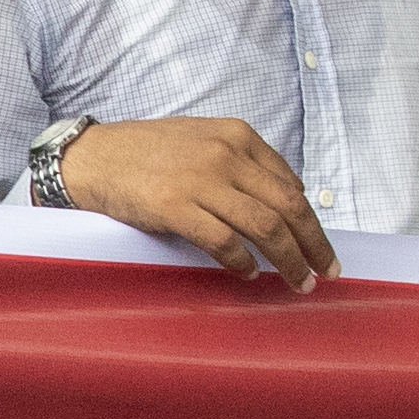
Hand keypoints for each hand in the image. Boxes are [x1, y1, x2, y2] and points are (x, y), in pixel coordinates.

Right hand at [55, 114, 336, 289]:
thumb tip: (286, 194)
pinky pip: (224, 242)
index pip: (290, 184)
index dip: (310, 220)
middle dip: (313, 244)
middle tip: (325, 272)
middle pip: (288, 207)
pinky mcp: (175, 207)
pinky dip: (242, 263)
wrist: (93, 156)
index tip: (318, 246)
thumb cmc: (146, 152)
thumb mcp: (203, 139)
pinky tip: (247, 275)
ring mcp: (201, 181)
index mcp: (238, 136)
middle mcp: (226, 155)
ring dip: (288, 260)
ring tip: (297, 282)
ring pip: (265, 227)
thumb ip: (243, 161)